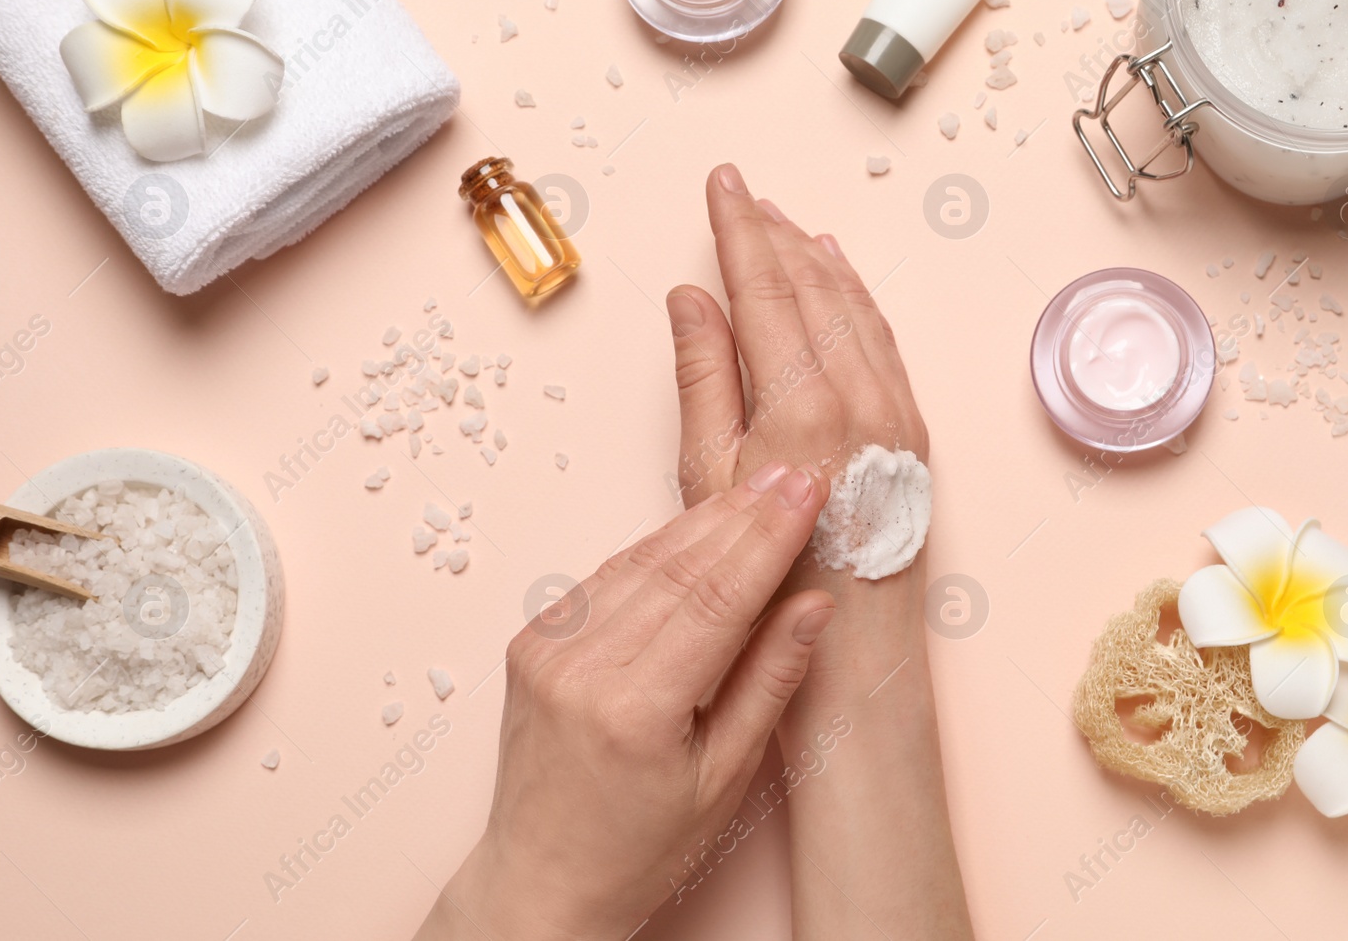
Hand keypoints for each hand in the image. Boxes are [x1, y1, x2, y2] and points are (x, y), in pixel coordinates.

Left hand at [414, 463, 833, 940]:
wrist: (542, 876)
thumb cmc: (641, 846)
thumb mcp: (726, 777)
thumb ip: (769, 681)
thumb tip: (815, 603)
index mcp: (633, 712)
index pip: (715, 598)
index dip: (767, 538)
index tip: (808, 491)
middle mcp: (580, 669)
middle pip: (677, 567)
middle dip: (743, 514)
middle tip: (795, 472)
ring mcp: (547, 649)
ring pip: (640, 560)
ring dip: (704, 521)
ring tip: (761, 486)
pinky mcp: (533, 640)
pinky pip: (608, 577)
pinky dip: (660, 549)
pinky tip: (703, 527)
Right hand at [666, 167, 971, 938]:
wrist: (854, 664)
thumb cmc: (768, 587)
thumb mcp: (711, 482)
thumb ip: (705, 379)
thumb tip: (692, 297)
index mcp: (802, 398)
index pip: (766, 284)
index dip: (739, 227)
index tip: (722, 182)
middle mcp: (861, 392)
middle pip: (814, 284)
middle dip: (775, 231)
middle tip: (743, 192)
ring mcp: (897, 411)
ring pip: (855, 306)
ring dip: (819, 258)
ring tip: (786, 224)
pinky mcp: (914, 433)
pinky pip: (884, 340)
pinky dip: (858, 300)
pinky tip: (842, 283)